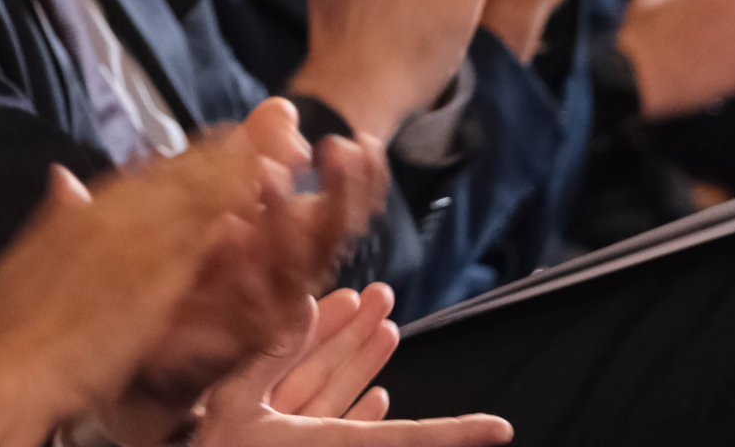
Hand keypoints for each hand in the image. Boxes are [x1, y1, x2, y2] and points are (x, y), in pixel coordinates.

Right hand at [0, 109, 299, 446]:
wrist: (7, 369)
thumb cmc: (12, 326)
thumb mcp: (30, 256)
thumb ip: (58, 214)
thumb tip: (63, 177)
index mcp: (89, 211)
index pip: (155, 171)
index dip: (202, 151)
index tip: (237, 132)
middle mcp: (115, 214)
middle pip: (187, 168)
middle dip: (237, 143)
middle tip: (285, 118)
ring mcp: (135, 242)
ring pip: (202, 189)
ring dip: (248, 161)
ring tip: (292, 140)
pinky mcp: (152, 277)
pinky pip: (202, 232)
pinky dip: (234, 205)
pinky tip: (266, 188)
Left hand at [117, 111, 390, 424]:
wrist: (148, 339)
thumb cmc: (193, 260)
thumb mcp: (221, 190)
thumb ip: (255, 149)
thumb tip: (282, 111)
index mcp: (294, 241)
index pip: (341, 210)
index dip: (359, 180)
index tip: (363, 141)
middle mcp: (290, 275)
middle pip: (330, 237)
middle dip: (341, 194)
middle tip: (339, 148)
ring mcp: (267, 308)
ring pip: (294, 268)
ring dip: (286, 220)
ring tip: (272, 174)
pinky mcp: (234, 339)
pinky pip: (250, 308)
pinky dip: (244, 270)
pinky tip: (232, 229)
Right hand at [195, 285, 512, 445]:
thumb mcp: (233, 404)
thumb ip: (271, 355)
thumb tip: (307, 303)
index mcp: (325, 445)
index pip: (405, 438)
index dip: (455, 433)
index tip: (501, 431)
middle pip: (361, 399)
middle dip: (370, 349)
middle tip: (389, 305)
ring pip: (342, 406)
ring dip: (359, 365)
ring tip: (383, 326)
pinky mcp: (296, 446)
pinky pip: (329, 427)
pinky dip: (350, 407)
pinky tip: (374, 396)